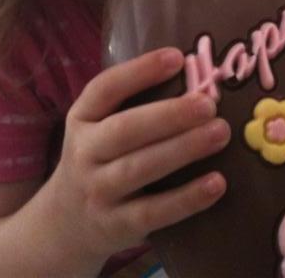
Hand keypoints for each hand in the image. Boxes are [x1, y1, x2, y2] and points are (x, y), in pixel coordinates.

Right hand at [49, 47, 229, 266]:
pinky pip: (153, 212)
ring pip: (139, 169)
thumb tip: (196, 75)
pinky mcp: (115, 227)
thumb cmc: (100, 159)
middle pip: (125, 130)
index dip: (140, 72)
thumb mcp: (99, 127)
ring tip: (220, 133)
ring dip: (183, 149)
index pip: (104, 88)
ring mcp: (97, 192)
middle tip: (209, 104)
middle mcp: (83, 153)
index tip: (177, 58)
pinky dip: (186, 198)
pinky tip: (217, 182)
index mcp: (82, 117)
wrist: (64, 226)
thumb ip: (134, 103)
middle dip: (169, 115)